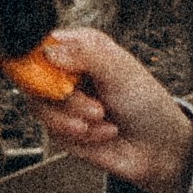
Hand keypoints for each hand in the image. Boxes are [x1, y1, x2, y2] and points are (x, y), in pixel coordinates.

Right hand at [12, 27, 192, 192]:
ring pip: (41, 109)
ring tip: (104, 120)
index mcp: (79, 48)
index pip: (42, 46)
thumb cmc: (145, 101)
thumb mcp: (119, 70)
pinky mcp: (63, 130)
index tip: (52, 79)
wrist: (158, 146)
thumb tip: (49, 51)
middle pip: (34, 81)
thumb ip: (84, 54)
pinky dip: (84, 138)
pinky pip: (55, 134)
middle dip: (68, 101)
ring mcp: (63, 103)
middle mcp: (67, 73)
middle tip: (97, 109)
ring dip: (76, 121)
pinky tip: (107, 133)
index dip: (38, 61)